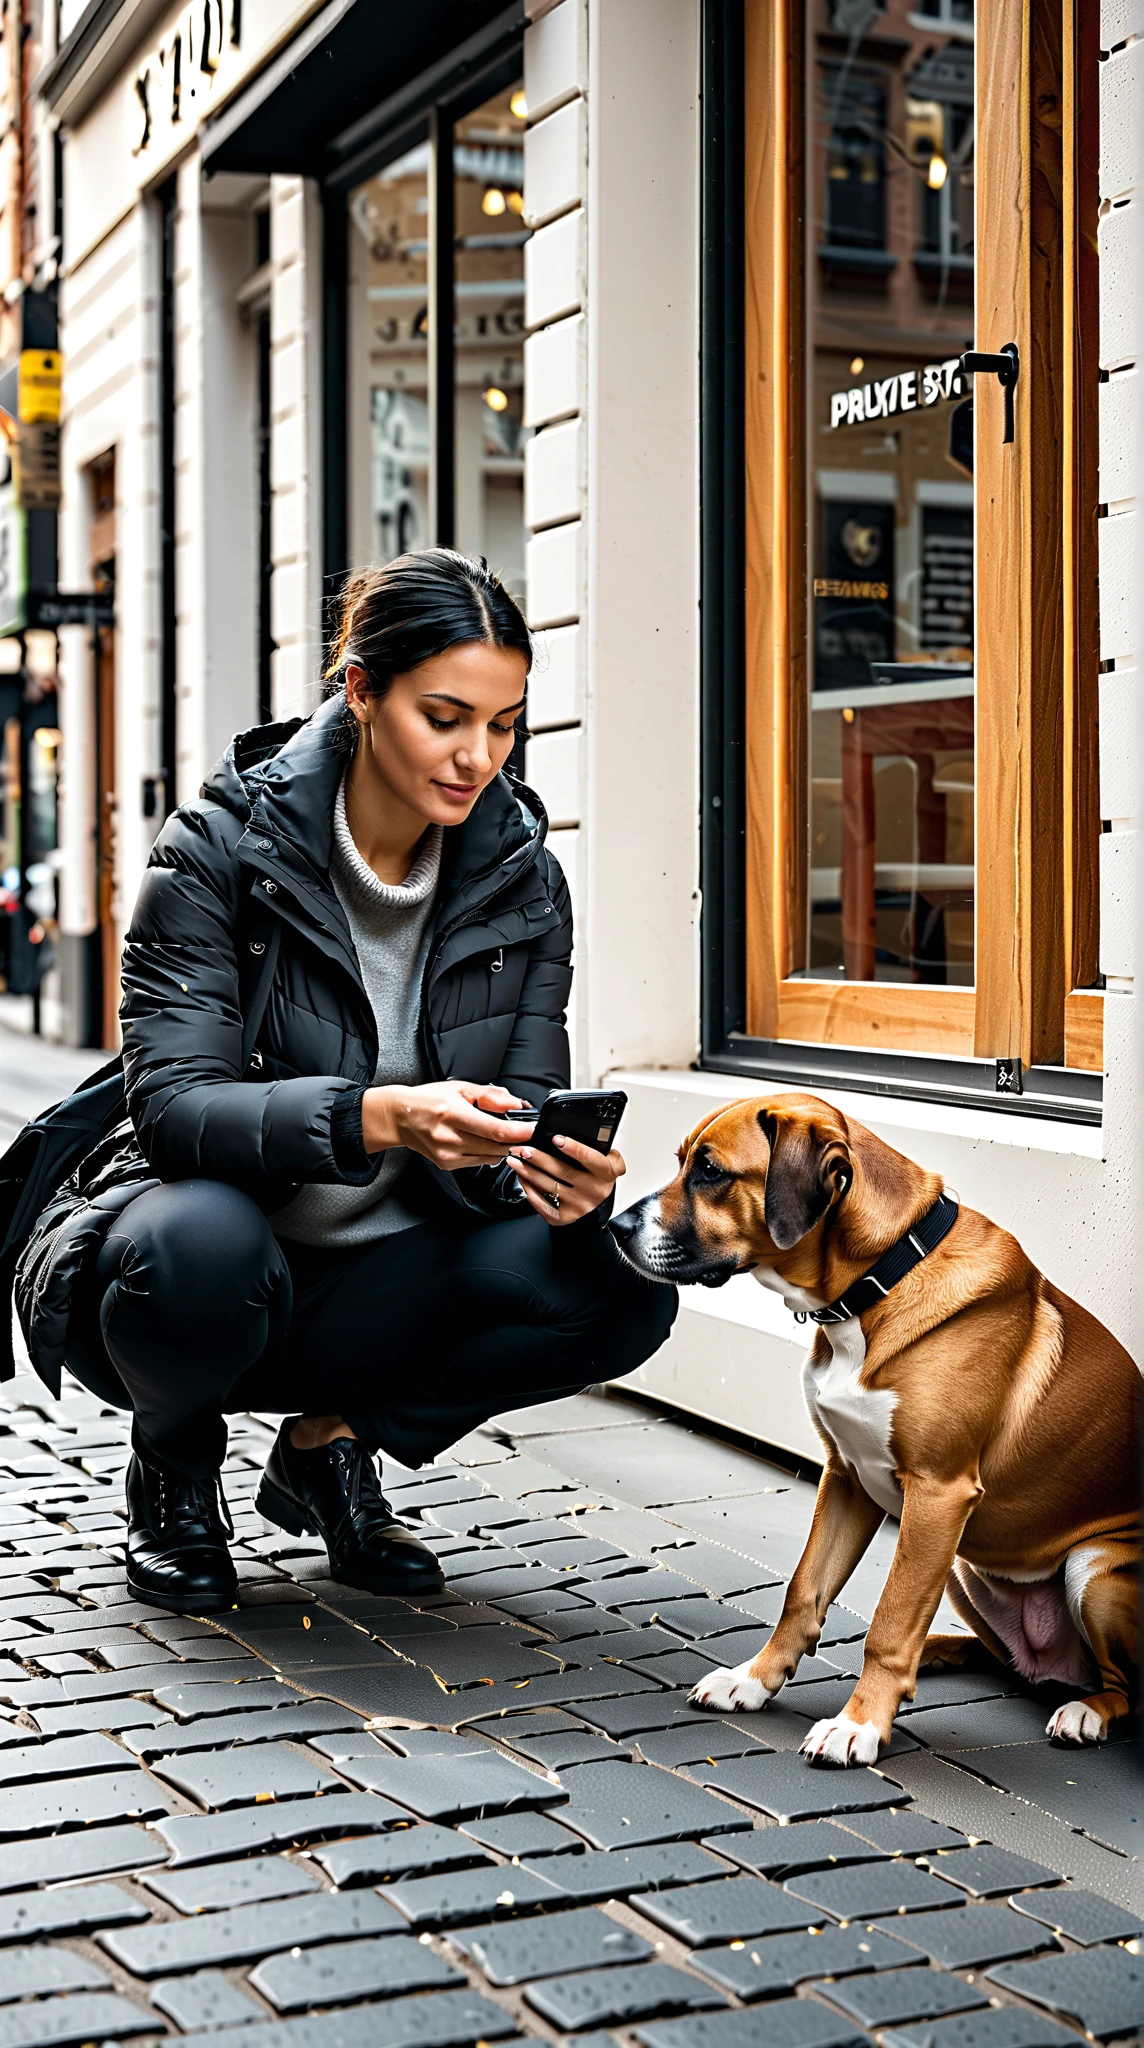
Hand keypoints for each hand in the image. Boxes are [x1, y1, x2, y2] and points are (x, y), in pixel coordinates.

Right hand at [362, 1080, 535, 1169]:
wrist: (400, 1117)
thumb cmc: (429, 1100)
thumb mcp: (460, 1088)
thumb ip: (490, 1096)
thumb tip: (516, 1104)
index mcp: (453, 1114)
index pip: (496, 1130)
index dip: (521, 1132)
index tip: (534, 1129)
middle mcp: (449, 1138)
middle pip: (497, 1147)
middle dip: (516, 1141)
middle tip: (524, 1132)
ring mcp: (447, 1155)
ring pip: (490, 1157)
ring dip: (502, 1148)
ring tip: (500, 1134)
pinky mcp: (447, 1165)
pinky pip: (479, 1162)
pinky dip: (488, 1153)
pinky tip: (482, 1141)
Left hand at [509, 1133, 625, 1226]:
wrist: (598, 1205)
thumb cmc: (597, 1177)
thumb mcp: (608, 1159)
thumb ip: (598, 1145)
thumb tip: (569, 1131)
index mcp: (605, 1172)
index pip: (589, 1157)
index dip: (572, 1148)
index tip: (556, 1139)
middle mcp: (593, 1190)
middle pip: (562, 1171)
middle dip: (538, 1159)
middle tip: (522, 1149)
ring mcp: (578, 1205)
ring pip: (548, 1186)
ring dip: (528, 1172)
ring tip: (515, 1161)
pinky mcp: (565, 1217)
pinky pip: (543, 1204)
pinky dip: (530, 1191)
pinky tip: (522, 1179)